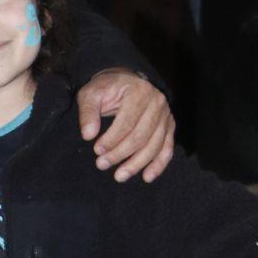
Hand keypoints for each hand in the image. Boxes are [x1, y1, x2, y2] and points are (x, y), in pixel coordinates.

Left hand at [76, 68, 174, 182]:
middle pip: (140, 136)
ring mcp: (166, 115)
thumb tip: (88, 135)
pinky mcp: (170, 126)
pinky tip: (147, 177)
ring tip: (119, 176)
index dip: (112, 139)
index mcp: (139, 92)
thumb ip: (88, 111)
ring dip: (136, 164)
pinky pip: (167, 148)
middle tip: (101, 164)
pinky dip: (158, 165)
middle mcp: (157, 103)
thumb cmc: (107, 88)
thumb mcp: (92, 92)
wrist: (126, 80)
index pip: (126, 122)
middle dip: (120, 154)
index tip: (97, 151)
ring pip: (154, 146)